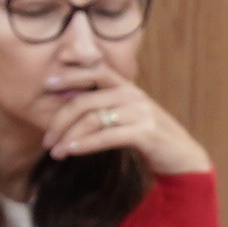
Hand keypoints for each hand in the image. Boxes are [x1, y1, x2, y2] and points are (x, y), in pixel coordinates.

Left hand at [39, 76, 211, 175]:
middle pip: (84, 101)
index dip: (70, 74)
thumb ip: (101, 104)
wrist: (182, 155)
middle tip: (47, 140)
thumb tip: (63, 101)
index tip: (46, 84)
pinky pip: (107, 136)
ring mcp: (140, 112)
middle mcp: (132, 94)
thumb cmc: (146, 134)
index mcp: (126, 86)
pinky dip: (85, 144)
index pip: (94, 71)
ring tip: (56, 151)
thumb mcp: (124, 113)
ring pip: (93, 119)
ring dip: (69, 137)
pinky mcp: (146, 131)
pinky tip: (72, 151)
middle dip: (60, 121)